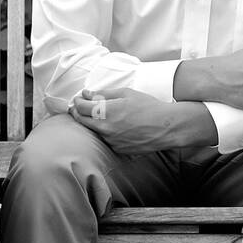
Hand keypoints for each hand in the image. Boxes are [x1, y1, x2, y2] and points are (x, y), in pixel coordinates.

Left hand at [70, 89, 216, 154]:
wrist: (166, 127)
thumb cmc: (148, 107)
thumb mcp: (126, 93)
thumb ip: (104, 94)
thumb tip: (87, 93)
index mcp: (106, 112)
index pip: (81, 107)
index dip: (77, 101)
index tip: (79, 98)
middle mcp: (105, 128)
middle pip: (82, 121)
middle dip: (79, 112)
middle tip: (81, 106)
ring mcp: (111, 141)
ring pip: (94, 131)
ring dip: (93, 122)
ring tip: (104, 115)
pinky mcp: (118, 149)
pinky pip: (106, 139)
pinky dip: (106, 132)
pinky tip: (118, 126)